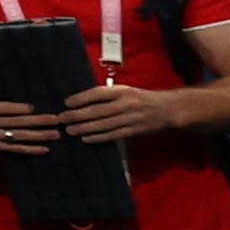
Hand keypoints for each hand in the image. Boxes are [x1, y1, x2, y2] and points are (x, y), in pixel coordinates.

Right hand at [0, 89, 55, 154]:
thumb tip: (17, 91)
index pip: (5, 108)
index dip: (21, 108)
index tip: (36, 107)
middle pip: (16, 123)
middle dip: (38, 121)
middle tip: (56, 120)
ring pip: (18, 136)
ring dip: (38, 136)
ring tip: (55, 134)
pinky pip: (13, 149)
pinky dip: (29, 149)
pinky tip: (43, 149)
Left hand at [58, 81, 178, 142]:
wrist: (169, 109)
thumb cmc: (142, 98)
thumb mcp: (127, 91)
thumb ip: (108, 95)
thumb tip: (80, 101)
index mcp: (123, 91)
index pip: (98, 93)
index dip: (81, 98)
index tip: (67, 102)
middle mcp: (127, 104)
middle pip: (98, 111)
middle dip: (77, 115)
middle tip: (61, 118)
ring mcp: (132, 118)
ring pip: (104, 125)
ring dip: (84, 128)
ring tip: (69, 130)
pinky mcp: (135, 131)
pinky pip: (113, 135)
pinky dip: (98, 138)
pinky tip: (85, 139)